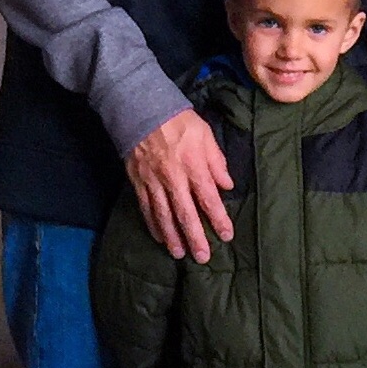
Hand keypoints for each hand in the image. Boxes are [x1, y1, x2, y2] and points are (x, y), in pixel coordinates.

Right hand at [126, 108, 234, 259]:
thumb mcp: (205, 134)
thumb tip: (227, 185)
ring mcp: (154, 182)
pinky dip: (153, 225)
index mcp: (193, 164)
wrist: (142, 110)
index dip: (218, 218)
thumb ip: (216, 161)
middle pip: (185, 213)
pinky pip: (146, 209)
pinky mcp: (139, 183)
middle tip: (202, 257)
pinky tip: (160, 238)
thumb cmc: (179, 121)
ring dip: (173, 237)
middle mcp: (173, 177)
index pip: (208, 197)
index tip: (226, 235)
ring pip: (164, 215)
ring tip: (180, 254)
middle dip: (195, 237)